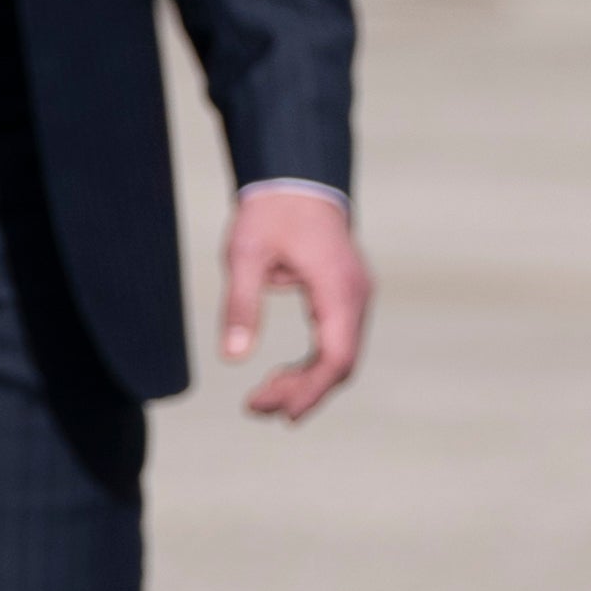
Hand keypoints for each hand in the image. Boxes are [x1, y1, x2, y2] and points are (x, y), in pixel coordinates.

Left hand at [220, 182, 369, 423]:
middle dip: (303, 392)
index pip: (336, 356)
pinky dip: (314, 364)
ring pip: (342, 356)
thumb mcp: (246, 254)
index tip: (274, 412)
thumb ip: (241, 305)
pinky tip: (284, 373)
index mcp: (338, 288)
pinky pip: (338, 342)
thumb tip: (233, 358)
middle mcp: (356, 295)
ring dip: (307, 381)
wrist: (297, 177)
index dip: (309, 391)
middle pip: (341, 363)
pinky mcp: (347, 296)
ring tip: (263, 395)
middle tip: (255, 407)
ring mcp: (356, 296)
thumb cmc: (271, 212)